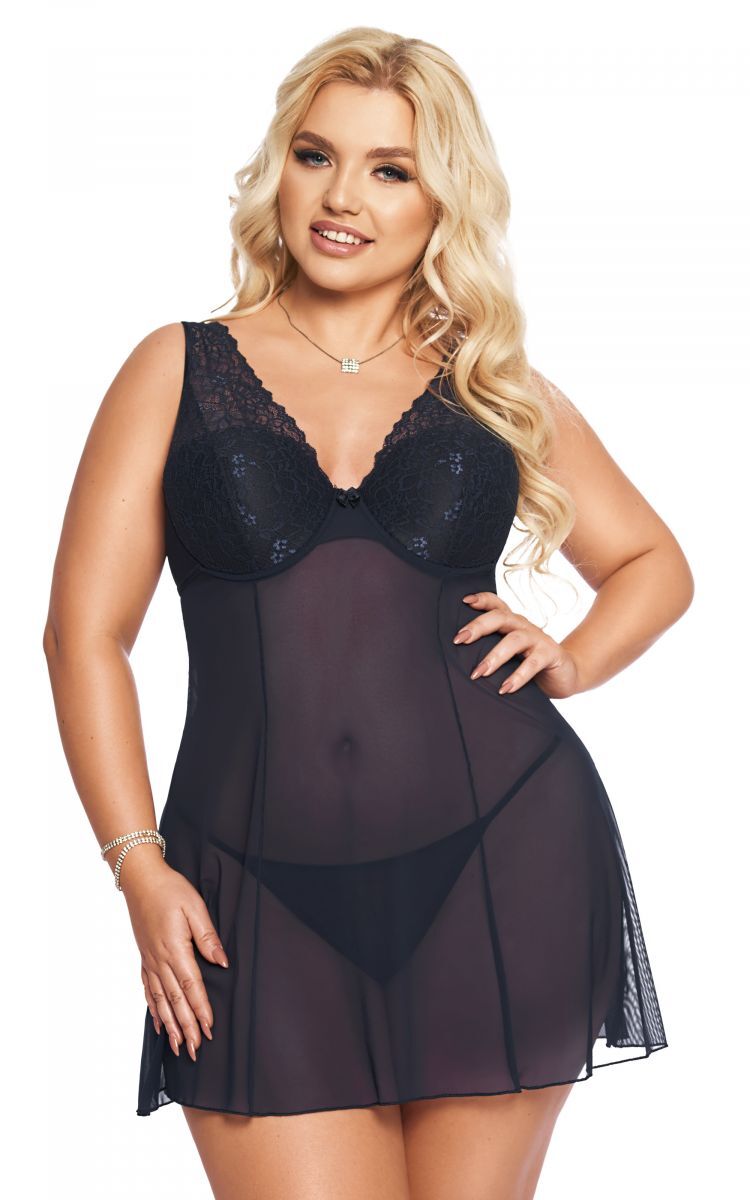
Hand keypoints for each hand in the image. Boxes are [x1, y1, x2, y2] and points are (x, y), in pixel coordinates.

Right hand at [120, 858, 228, 1060]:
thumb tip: (222, 962)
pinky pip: (149, 990)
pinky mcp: (145, 957)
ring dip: (169, 1025)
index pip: (191, 987)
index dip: (200, 1011)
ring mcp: (150, 961)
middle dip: (186, 1028)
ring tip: (176, 1047)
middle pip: (175, 1001)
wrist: (141, 880)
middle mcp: (160, 960)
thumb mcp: (195, 907)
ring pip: (160, 1001)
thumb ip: (208, 937)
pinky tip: (158, 1023)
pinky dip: (154, 1009)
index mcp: (175, 949)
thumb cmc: (170, 889)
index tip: (209, 1030)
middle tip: (194, 1051)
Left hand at [454, 592, 580, 699]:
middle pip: (500, 617)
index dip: (482, 599)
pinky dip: (518, 676)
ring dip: (495, 656)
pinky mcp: (551, 654)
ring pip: (514, 640)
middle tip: (459, 640)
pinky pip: (533, 663)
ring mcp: (538, 638)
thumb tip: (453, 661)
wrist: (565, 675)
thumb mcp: (509, 654)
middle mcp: (524, 626)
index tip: (464, 601)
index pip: (497, 604)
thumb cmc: (529, 664)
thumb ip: (490, 650)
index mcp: (512, 623)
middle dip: (478, 627)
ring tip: (479, 673)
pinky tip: (505, 688)